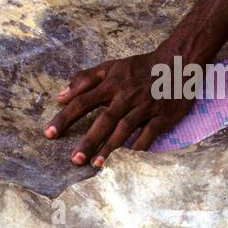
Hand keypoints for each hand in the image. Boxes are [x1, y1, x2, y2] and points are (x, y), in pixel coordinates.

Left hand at [44, 47, 196, 166]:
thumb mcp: (111, 67)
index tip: (49, 133)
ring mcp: (145, 107)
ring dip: (111, 147)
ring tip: (96, 164)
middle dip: (88, 140)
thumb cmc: (139, 67)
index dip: (65, 117)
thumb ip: (85, 80)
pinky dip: (140, 146)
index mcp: (111, 84)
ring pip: (125, 129)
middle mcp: (126, 96)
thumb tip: (61, 96)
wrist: (177, 63)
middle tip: (73, 159)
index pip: (82, 101)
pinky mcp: (162, 116)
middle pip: (104, 120)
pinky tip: (129, 159)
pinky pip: (149, 133)